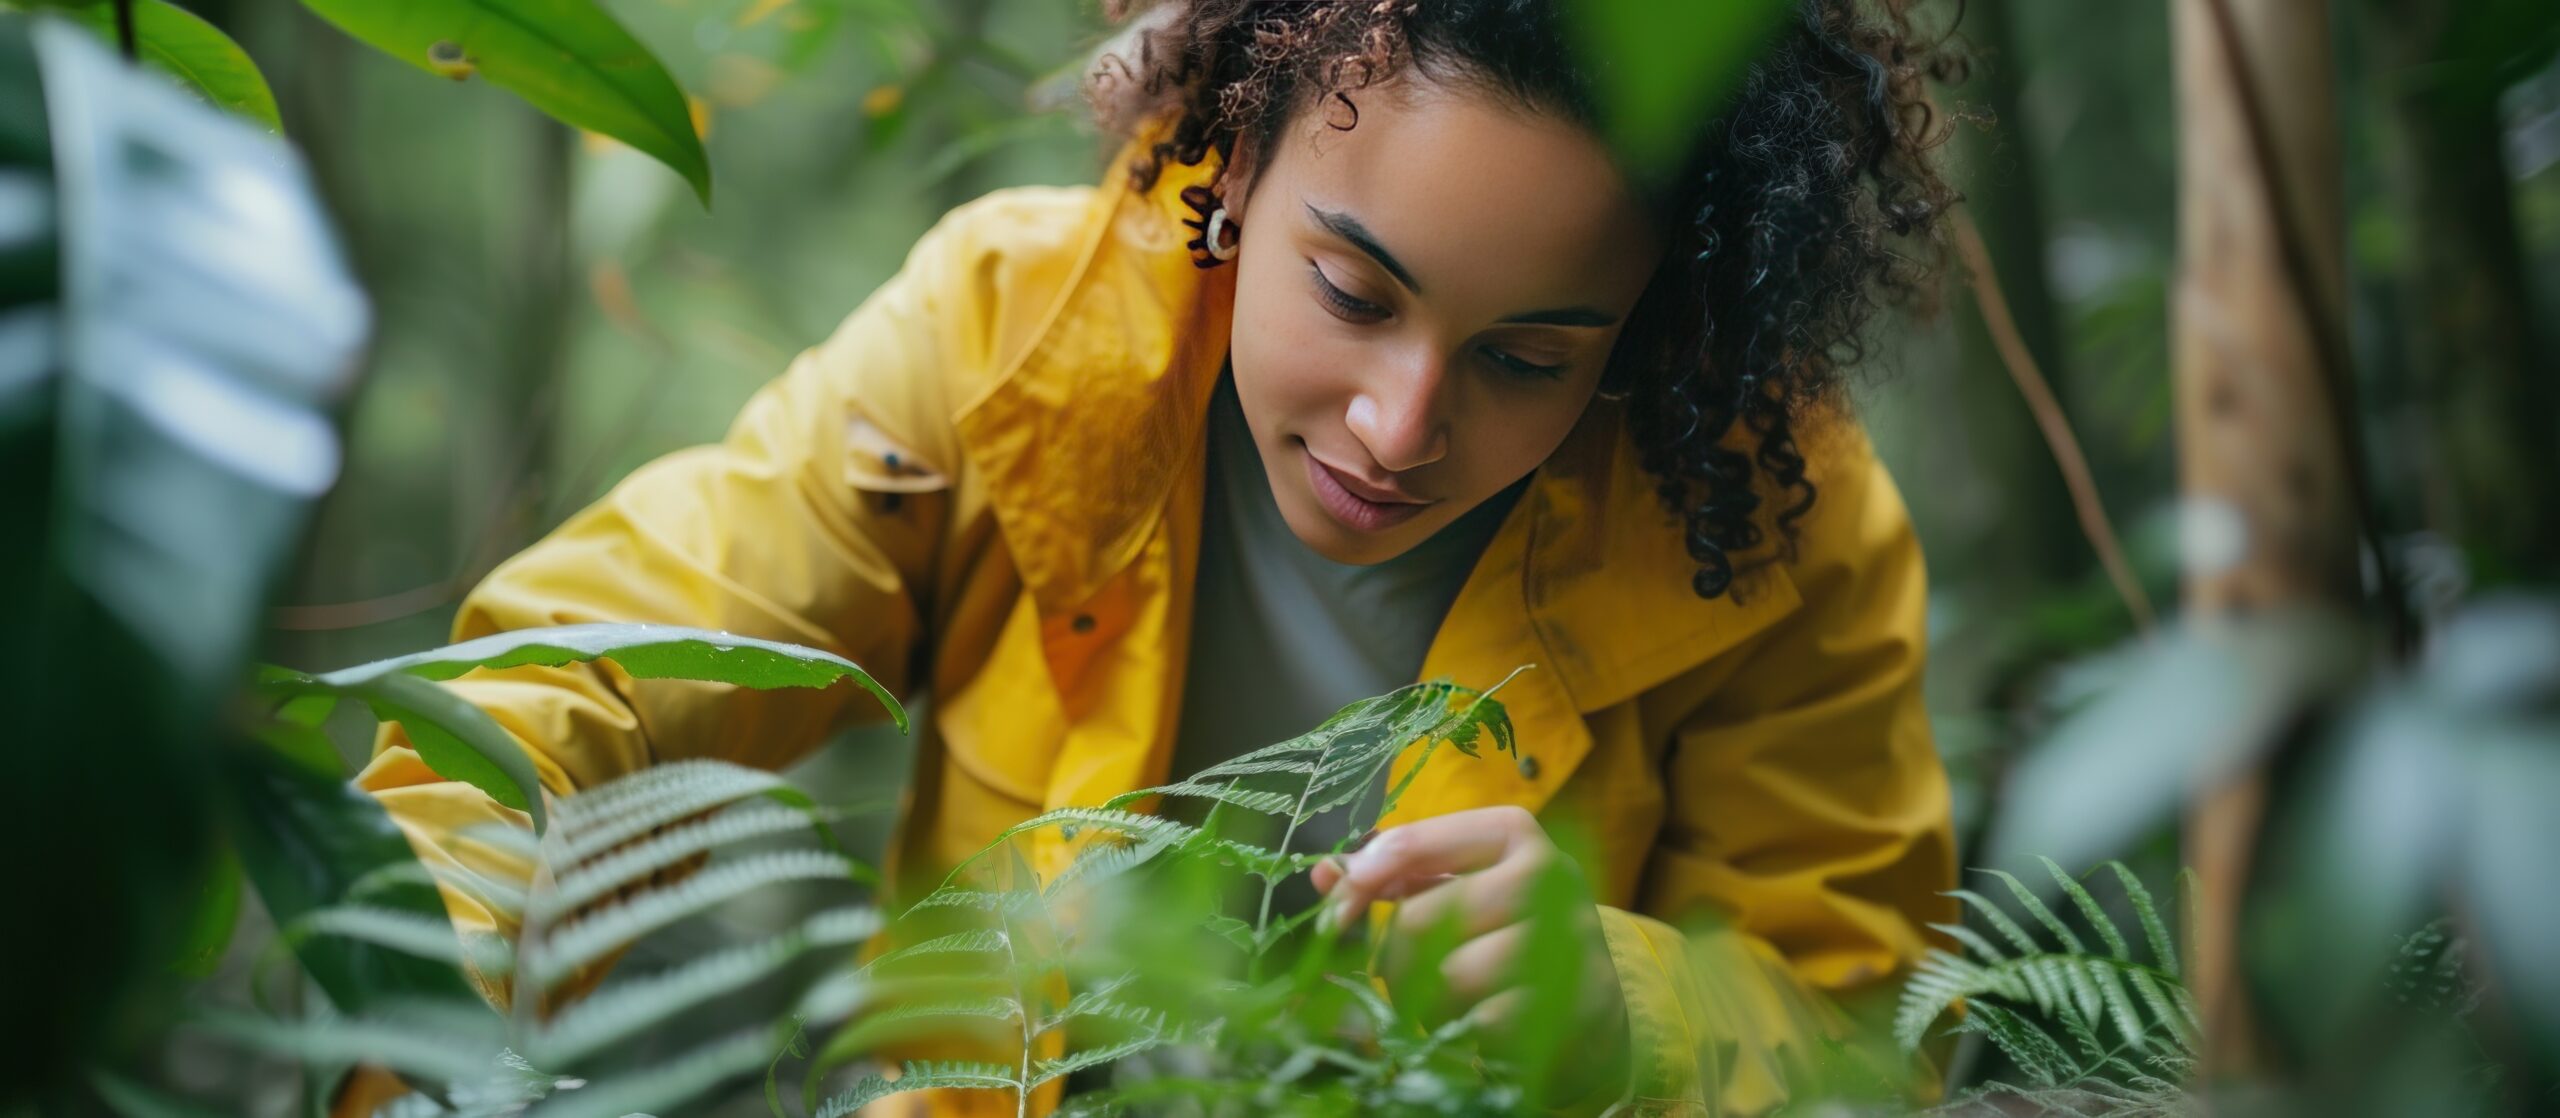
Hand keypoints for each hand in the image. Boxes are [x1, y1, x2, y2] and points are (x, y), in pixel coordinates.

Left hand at [1309, 806, 1627, 1093]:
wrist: (1589, 1008)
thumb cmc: (1506, 937)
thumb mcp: (1457, 892)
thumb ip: (1394, 879)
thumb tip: (1324, 872)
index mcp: (1512, 834)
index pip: (1415, 842)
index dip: (1362, 879)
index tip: (1333, 914)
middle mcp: (1549, 874)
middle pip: (1423, 919)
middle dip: (1397, 959)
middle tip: (1405, 975)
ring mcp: (1569, 937)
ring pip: (1453, 976)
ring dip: (1432, 1001)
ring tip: (1448, 1000)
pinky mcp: (1576, 999)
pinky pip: (1485, 1020)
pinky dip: (1468, 1030)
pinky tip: (1481, 1024)